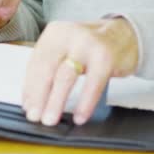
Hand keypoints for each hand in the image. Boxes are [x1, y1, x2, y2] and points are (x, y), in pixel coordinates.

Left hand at [23, 19, 138, 125]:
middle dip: (38, 96)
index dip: (29, 87)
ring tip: (50, 119)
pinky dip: (84, 103)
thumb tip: (31, 99)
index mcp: (54, 33)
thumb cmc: (89, 46)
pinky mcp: (106, 57)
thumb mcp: (65, 49)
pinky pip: (92, 84)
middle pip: (47, 69)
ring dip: (55, 101)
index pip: (36, 63)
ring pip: (65, 76)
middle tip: (35, 117)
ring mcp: (87, 45)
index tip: (27, 107)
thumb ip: (48, 68)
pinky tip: (79, 116)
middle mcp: (69, 35)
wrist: (126, 34)